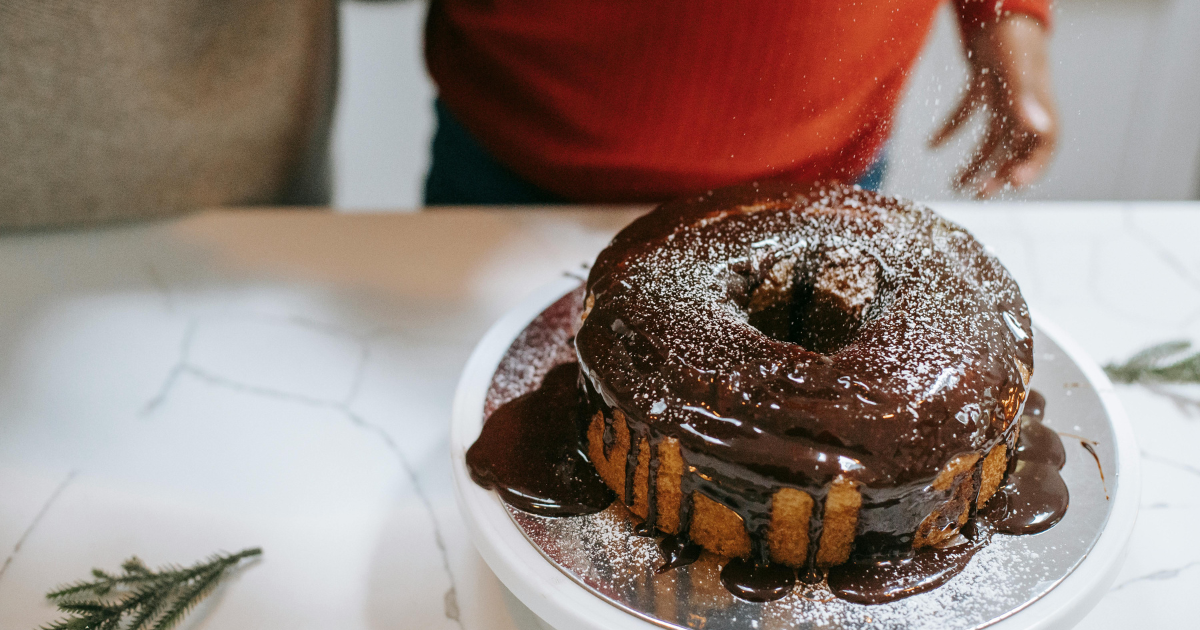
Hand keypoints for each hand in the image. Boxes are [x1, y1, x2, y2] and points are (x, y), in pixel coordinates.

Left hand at [930, 14, 1057, 197]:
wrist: (998, 4)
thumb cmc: (1012, 34)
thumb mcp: (1018, 68)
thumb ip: (1025, 99)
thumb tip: (1038, 130)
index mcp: (1040, 102)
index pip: (1044, 144)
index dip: (1033, 167)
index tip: (1013, 185)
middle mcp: (1025, 102)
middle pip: (1016, 147)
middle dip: (999, 173)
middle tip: (979, 195)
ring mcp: (1005, 94)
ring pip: (992, 136)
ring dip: (976, 161)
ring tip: (955, 184)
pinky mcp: (985, 82)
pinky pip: (969, 112)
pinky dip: (950, 128)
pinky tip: (931, 145)